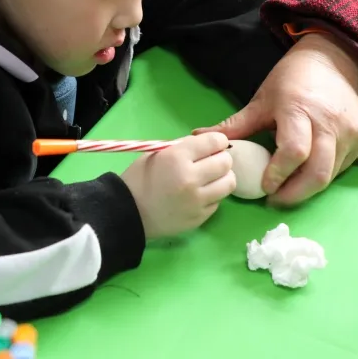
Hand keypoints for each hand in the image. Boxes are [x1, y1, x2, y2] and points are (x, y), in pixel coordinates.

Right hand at [120, 133, 234, 239]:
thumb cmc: (139, 178)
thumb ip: (183, 147)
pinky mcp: (200, 217)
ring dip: (222, 178)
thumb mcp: (156, 153)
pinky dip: (212, 196)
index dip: (217, 141)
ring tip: (209, 179)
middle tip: (212, 162)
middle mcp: (191, 178)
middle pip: (226, 162)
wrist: (128, 213)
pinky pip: (218, 201)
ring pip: (229, 183)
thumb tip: (206, 144)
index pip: (214, 142)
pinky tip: (198, 195)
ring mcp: (197, 200)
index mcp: (177, 158)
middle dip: (221, 159)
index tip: (214, 144)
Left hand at [196, 33, 357, 205]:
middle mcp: (329, 123)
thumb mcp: (261, 100)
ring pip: (331, 175)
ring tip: (286, 188)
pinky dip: (323, 176)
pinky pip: (342, 167)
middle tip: (274, 200)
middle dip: (295, 194)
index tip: (264, 187)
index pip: (294, 152)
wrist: (332, 61)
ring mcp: (350, 132)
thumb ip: (236, 126)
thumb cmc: (291, 80)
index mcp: (299, 110)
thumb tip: (200, 138)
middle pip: (318, 173)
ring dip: (308, 188)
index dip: (278, 174)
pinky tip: (306, 174)